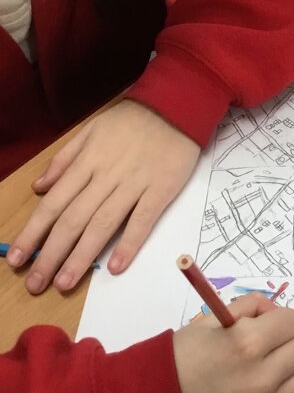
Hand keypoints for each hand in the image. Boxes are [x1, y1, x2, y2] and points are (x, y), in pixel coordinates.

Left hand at [7, 100, 199, 293]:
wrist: (175, 107)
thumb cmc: (132, 120)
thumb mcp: (91, 130)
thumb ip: (65, 159)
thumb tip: (40, 187)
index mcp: (87, 162)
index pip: (53, 204)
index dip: (34, 233)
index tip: (18, 260)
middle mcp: (106, 176)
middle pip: (73, 220)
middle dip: (51, 254)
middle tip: (37, 284)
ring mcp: (134, 185)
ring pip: (102, 224)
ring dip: (81, 256)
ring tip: (65, 283)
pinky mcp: (160, 190)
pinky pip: (142, 220)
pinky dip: (129, 243)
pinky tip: (116, 266)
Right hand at [173, 293, 293, 392]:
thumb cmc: (179, 359)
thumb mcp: (208, 321)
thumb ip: (247, 307)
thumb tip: (270, 310)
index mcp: (247, 342)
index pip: (291, 319)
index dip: (276, 318)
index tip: (260, 323)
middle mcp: (264, 373)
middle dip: (288, 337)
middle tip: (266, 342)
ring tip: (274, 363)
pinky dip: (293, 387)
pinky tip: (273, 383)